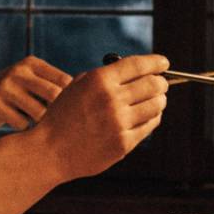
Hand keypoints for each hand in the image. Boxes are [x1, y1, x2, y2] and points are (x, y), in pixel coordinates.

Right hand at [0, 56, 70, 129]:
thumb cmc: (18, 95)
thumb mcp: (33, 82)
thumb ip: (55, 85)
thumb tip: (91, 95)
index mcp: (32, 63)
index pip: (64, 80)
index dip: (71, 98)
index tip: (68, 109)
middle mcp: (18, 71)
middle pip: (52, 95)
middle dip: (57, 111)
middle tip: (55, 120)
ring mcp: (4, 86)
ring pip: (38, 112)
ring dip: (40, 122)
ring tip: (36, 120)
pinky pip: (21, 123)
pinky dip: (24, 127)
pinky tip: (18, 122)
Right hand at [37, 54, 169, 179]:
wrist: (50, 151)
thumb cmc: (63, 116)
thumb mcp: (77, 86)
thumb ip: (104, 76)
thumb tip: (136, 71)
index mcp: (99, 80)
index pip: (139, 65)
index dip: (156, 62)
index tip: (164, 62)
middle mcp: (111, 100)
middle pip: (153, 85)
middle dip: (161, 82)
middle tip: (161, 83)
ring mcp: (119, 123)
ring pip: (156, 105)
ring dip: (159, 100)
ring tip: (157, 99)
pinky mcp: (123, 143)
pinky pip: (149, 125)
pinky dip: (153, 118)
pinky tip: (148, 115)